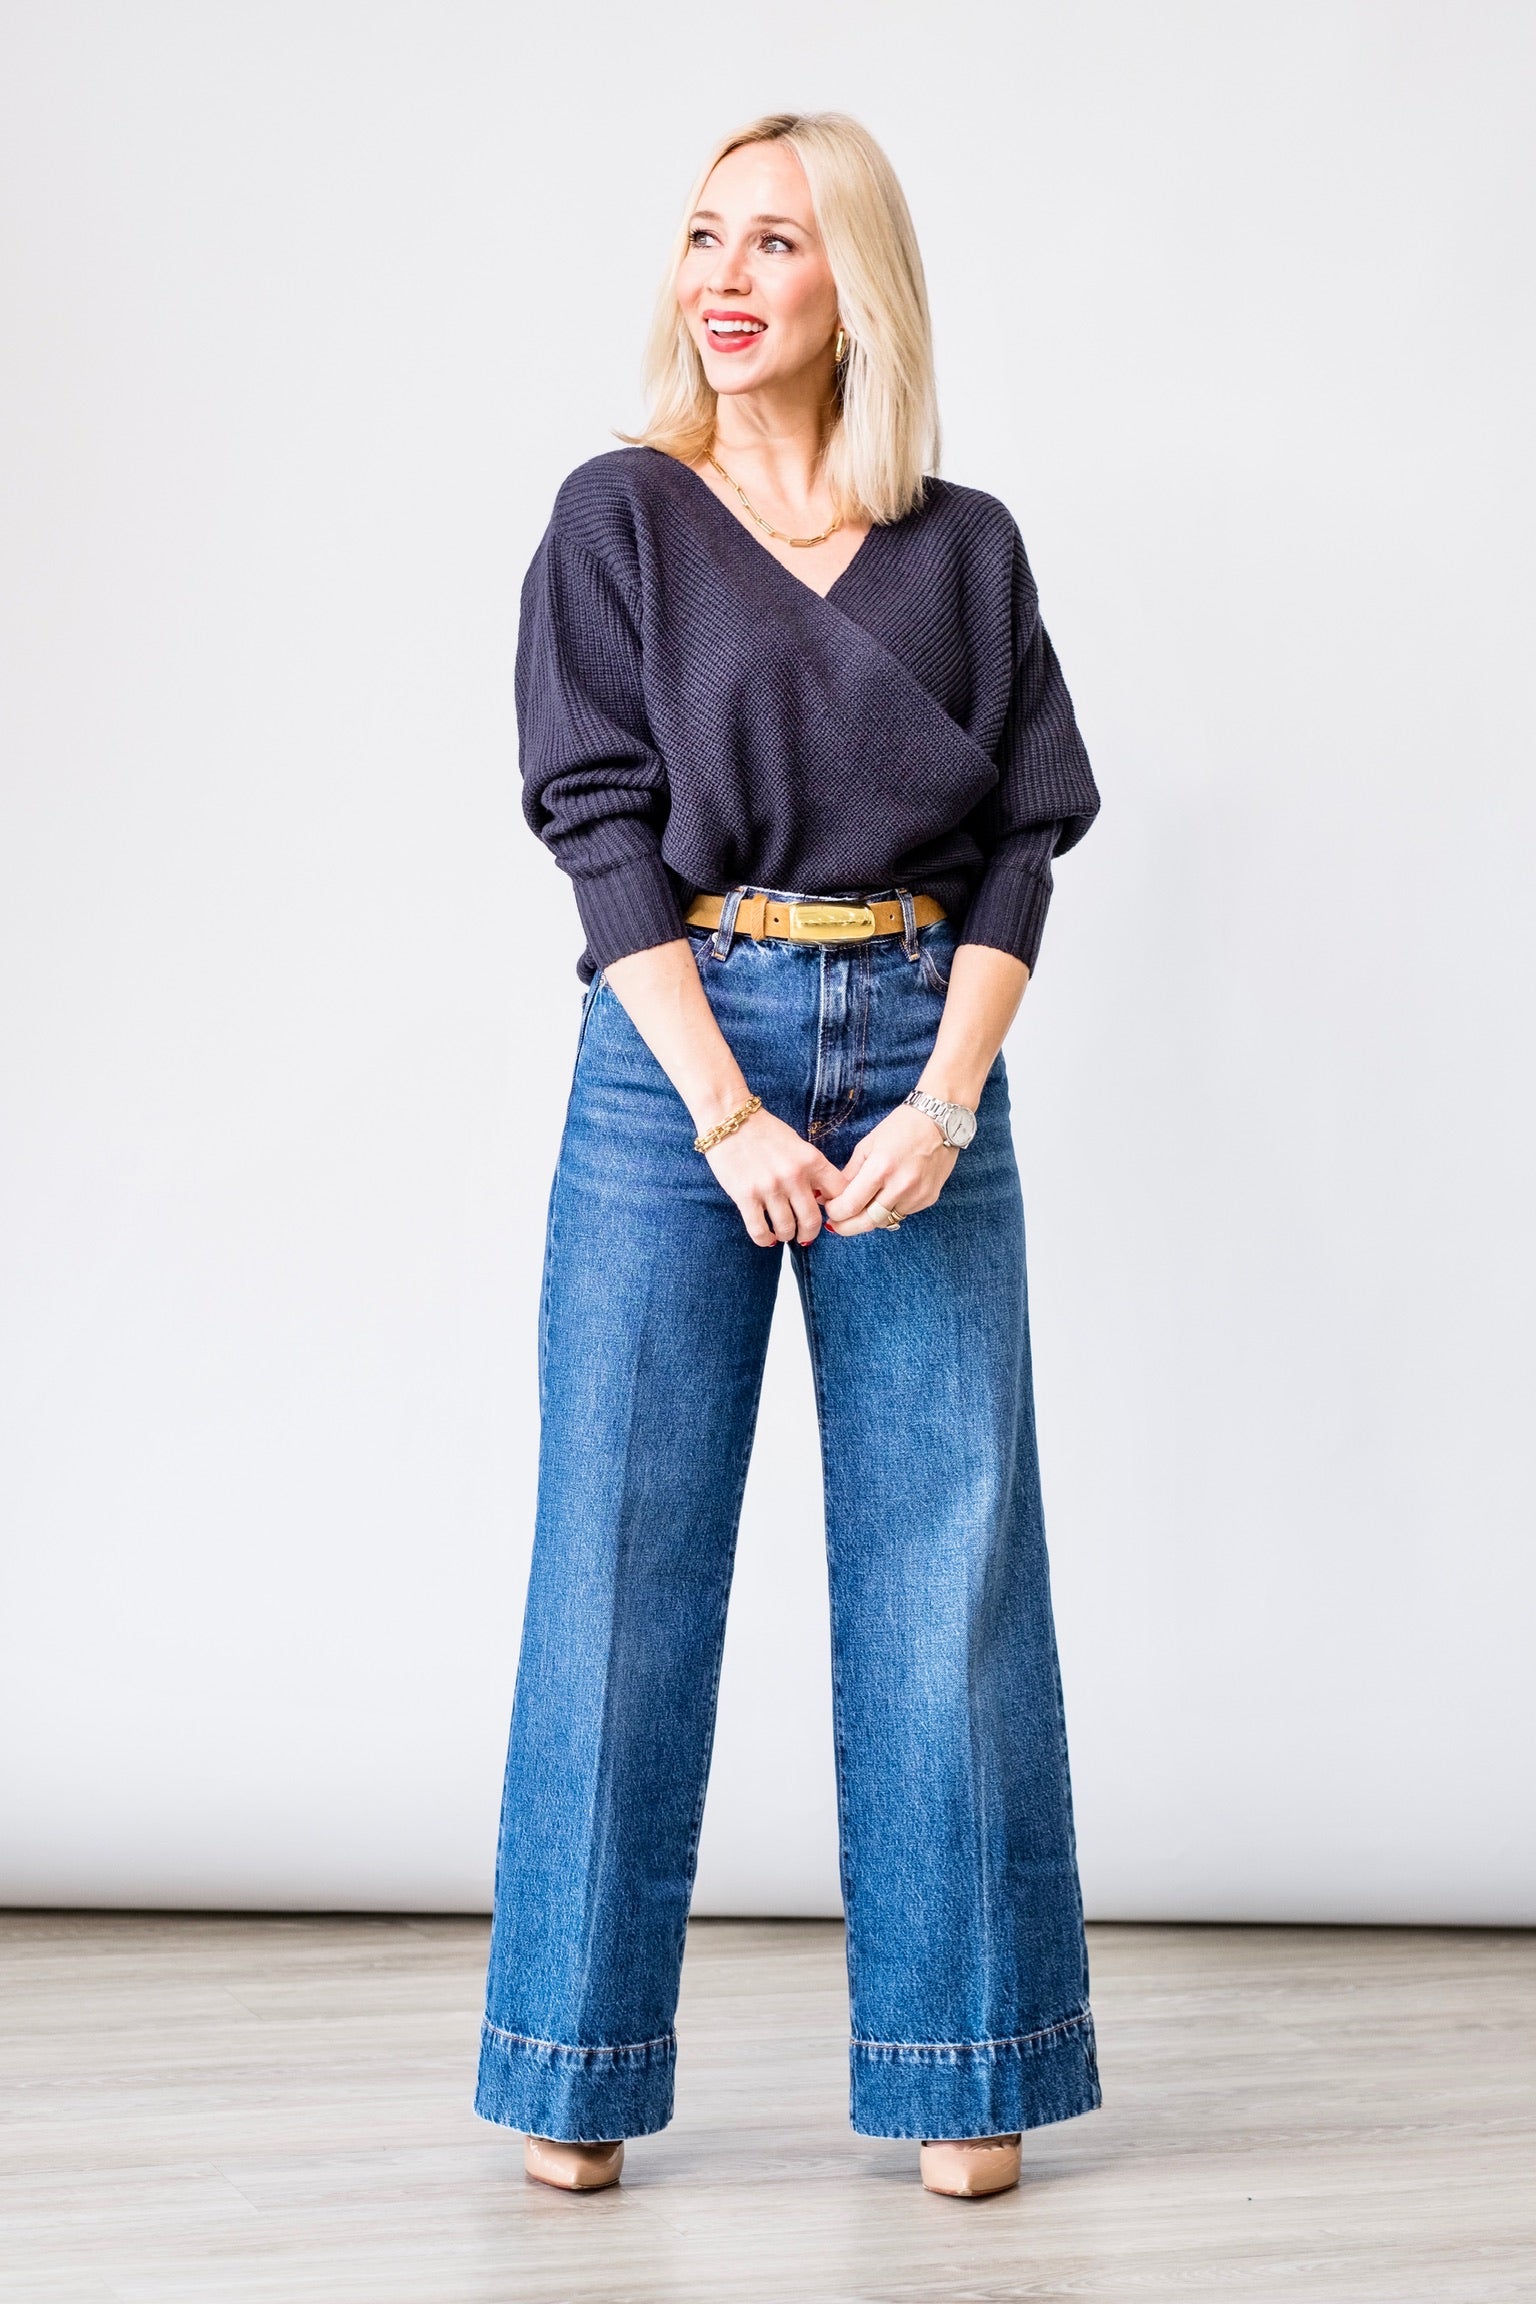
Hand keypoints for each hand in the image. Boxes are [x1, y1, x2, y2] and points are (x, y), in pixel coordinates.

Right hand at [705, 1107, 845, 1245]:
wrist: (729, 1118)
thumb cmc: (765, 1131)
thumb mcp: (798, 1144)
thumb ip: (812, 1170)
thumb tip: (823, 1199)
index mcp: (811, 1160)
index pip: (839, 1194)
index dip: (837, 1209)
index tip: (827, 1214)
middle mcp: (793, 1175)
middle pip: (813, 1220)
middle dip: (810, 1233)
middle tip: (805, 1235)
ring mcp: (769, 1187)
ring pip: (787, 1228)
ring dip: (787, 1235)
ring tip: (784, 1233)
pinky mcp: (745, 1195)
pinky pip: (759, 1230)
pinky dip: (765, 1239)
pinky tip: (767, 1237)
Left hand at [820, 1104, 957, 1235]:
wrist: (941, 1121)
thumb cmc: (901, 1127)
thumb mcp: (868, 1145)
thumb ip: (850, 1174)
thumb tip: (833, 1195)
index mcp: (881, 1168)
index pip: (850, 1205)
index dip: (835, 1212)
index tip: (830, 1208)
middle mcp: (900, 1186)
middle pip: (866, 1223)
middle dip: (846, 1227)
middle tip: (836, 1224)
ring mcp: (917, 1195)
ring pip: (884, 1221)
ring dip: (868, 1218)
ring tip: (861, 1207)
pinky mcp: (929, 1198)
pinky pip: (902, 1213)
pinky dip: (889, 1210)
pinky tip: (886, 1197)